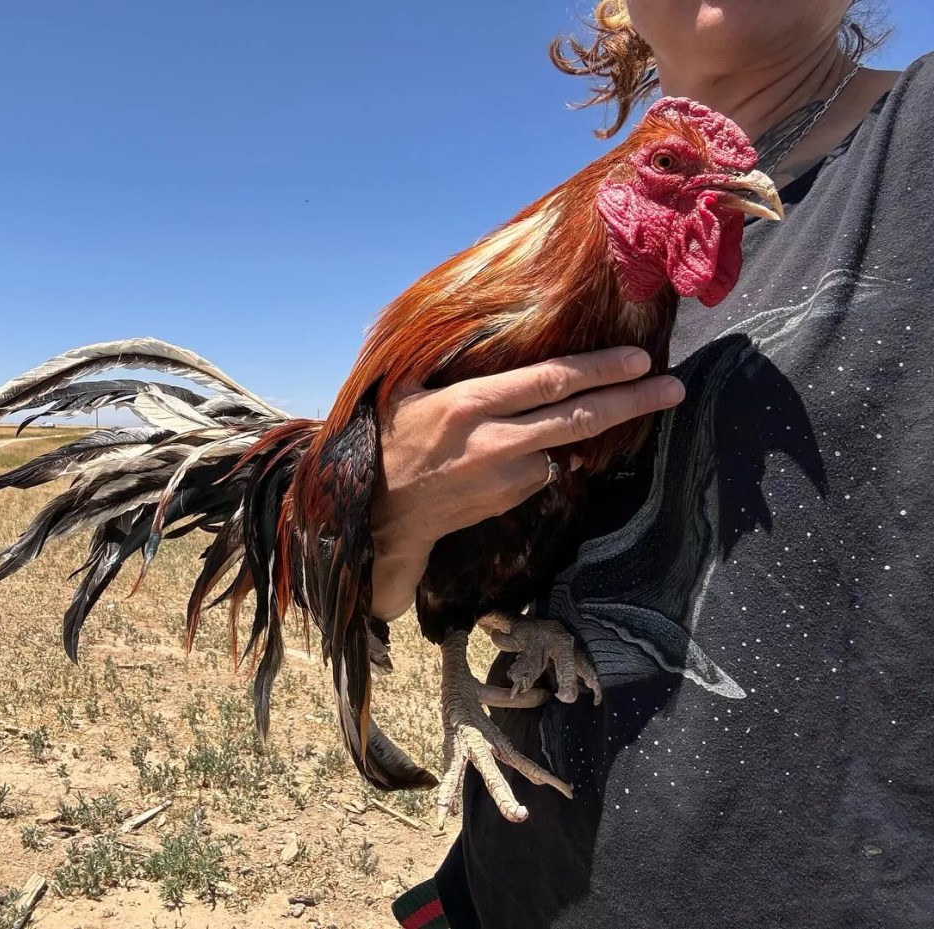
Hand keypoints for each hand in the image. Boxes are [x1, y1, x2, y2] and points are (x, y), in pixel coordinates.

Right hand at [369, 346, 683, 618]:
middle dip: (633, 402)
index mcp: (470, 405)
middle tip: (675, 387)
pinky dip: (537, 457)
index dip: (600, 369)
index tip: (640, 360)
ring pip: (560, 446)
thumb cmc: (388, 439)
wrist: (377, 513)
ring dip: (574, 431)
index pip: (550, 381)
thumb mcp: (405, 388)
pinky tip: (505, 455)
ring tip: (565, 419)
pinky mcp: (509, 501)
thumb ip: (448, 361)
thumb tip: (484, 321)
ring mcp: (505, 478)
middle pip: (578, 419)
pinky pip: (539, 471)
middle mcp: (494, 442)